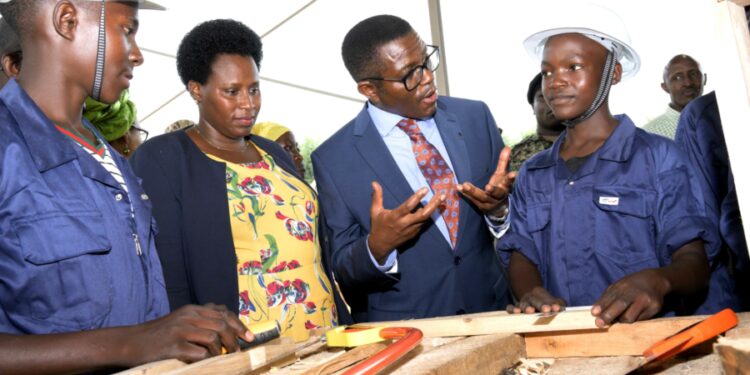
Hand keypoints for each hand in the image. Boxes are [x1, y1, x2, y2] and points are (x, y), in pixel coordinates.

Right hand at [122, 304, 253, 363]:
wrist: (132, 342)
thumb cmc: (160, 335)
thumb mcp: (182, 321)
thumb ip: (202, 320)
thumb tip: (229, 327)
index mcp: (192, 310)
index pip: (223, 313)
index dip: (239, 326)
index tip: (250, 337)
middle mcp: (188, 317)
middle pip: (221, 324)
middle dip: (235, 339)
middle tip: (238, 351)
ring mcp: (180, 330)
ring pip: (213, 337)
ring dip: (222, 350)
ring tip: (222, 358)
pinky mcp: (174, 346)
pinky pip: (199, 353)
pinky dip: (207, 359)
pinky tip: (206, 363)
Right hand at [367, 181, 444, 261]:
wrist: (381, 245)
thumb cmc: (378, 225)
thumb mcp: (375, 211)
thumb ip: (377, 197)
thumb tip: (374, 183)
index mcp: (395, 217)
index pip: (408, 206)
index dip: (417, 197)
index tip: (425, 189)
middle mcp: (405, 224)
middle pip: (423, 214)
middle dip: (433, 205)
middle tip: (441, 195)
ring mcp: (411, 229)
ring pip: (425, 219)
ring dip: (434, 209)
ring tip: (442, 199)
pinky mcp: (414, 233)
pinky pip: (423, 223)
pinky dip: (429, 215)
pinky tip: (435, 207)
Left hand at [456, 146, 515, 215]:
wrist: (497, 208)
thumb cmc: (499, 187)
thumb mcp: (501, 175)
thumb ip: (503, 162)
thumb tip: (507, 147)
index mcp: (505, 187)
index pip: (508, 182)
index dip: (510, 179)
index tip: (513, 174)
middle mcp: (498, 196)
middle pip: (496, 193)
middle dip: (492, 190)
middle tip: (488, 187)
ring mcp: (489, 202)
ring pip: (482, 197)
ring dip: (473, 192)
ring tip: (465, 185)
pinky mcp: (480, 206)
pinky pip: (472, 199)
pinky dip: (465, 194)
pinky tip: (458, 187)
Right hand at [507, 286, 565, 313]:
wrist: (531, 296)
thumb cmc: (545, 303)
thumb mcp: (554, 302)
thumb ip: (559, 304)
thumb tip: (560, 307)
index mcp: (543, 297)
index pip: (549, 300)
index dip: (553, 304)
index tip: (557, 308)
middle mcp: (532, 299)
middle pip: (536, 301)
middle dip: (541, 305)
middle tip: (547, 309)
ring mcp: (523, 303)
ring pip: (524, 304)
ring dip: (527, 307)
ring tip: (530, 311)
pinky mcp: (514, 308)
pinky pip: (511, 308)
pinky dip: (512, 309)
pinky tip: (515, 312)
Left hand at [591, 269, 669, 327]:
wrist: (655, 281)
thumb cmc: (631, 286)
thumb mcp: (618, 286)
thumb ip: (607, 298)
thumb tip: (595, 312)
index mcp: (623, 285)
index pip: (611, 296)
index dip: (602, 305)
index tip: (594, 313)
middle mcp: (634, 292)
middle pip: (620, 305)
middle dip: (608, 315)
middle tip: (599, 323)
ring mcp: (645, 300)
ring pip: (630, 317)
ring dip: (621, 321)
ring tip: (620, 318)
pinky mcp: (654, 308)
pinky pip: (640, 320)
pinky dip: (633, 320)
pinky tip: (632, 316)